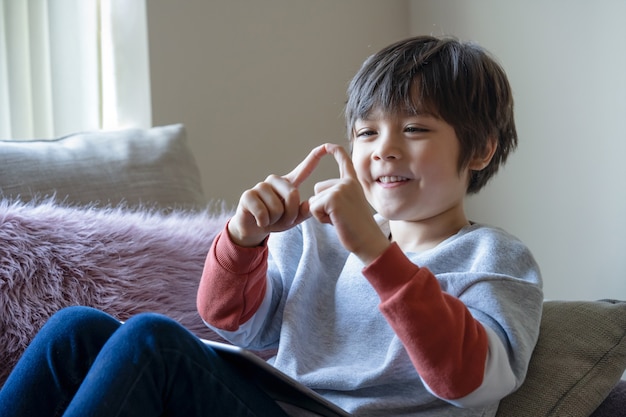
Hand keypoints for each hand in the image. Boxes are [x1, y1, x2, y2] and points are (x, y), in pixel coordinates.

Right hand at [228, 144, 327, 246]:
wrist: (254, 228)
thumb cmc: (275, 220)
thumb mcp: (294, 218)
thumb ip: (304, 211)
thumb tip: (312, 204)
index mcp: (288, 184)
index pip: (303, 170)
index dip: (314, 158)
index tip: (325, 146)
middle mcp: (275, 181)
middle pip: (292, 194)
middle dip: (290, 214)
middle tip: (283, 220)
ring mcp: (260, 186)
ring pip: (277, 208)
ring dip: (275, 220)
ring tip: (269, 219)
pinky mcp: (248, 195)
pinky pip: (263, 213)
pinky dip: (264, 222)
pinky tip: (260, 221)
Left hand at [308, 144, 389, 263]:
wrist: (368, 241)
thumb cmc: (357, 230)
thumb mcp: (349, 207)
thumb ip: (335, 198)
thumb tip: (310, 202)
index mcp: (352, 183)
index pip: (343, 162)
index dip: (335, 151)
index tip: (328, 144)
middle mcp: (347, 182)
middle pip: (318, 189)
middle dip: (323, 206)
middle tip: (341, 216)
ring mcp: (340, 188)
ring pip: (314, 200)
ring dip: (321, 214)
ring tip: (339, 219)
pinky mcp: (333, 198)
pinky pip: (313, 208)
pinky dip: (320, 219)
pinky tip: (336, 222)